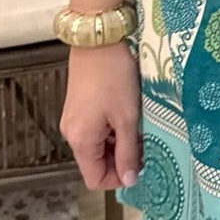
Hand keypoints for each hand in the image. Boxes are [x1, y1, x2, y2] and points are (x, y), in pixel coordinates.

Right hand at [58, 41, 142, 191]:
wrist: (99, 39)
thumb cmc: (113, 77)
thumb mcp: (126, 117)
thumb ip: (128, 152)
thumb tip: (129, 180)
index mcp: (80, 140)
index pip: (95, 179)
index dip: (119, 178)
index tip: (141, 167)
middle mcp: (72, 133)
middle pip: (97, 163)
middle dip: (122, 159)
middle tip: (147, 146)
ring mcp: (74, 118)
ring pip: (99, 145)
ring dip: (120, 142)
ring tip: (141, 129)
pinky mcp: (79, 106)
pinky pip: (96, 129)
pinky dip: (113, 129)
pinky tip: (130, 116)